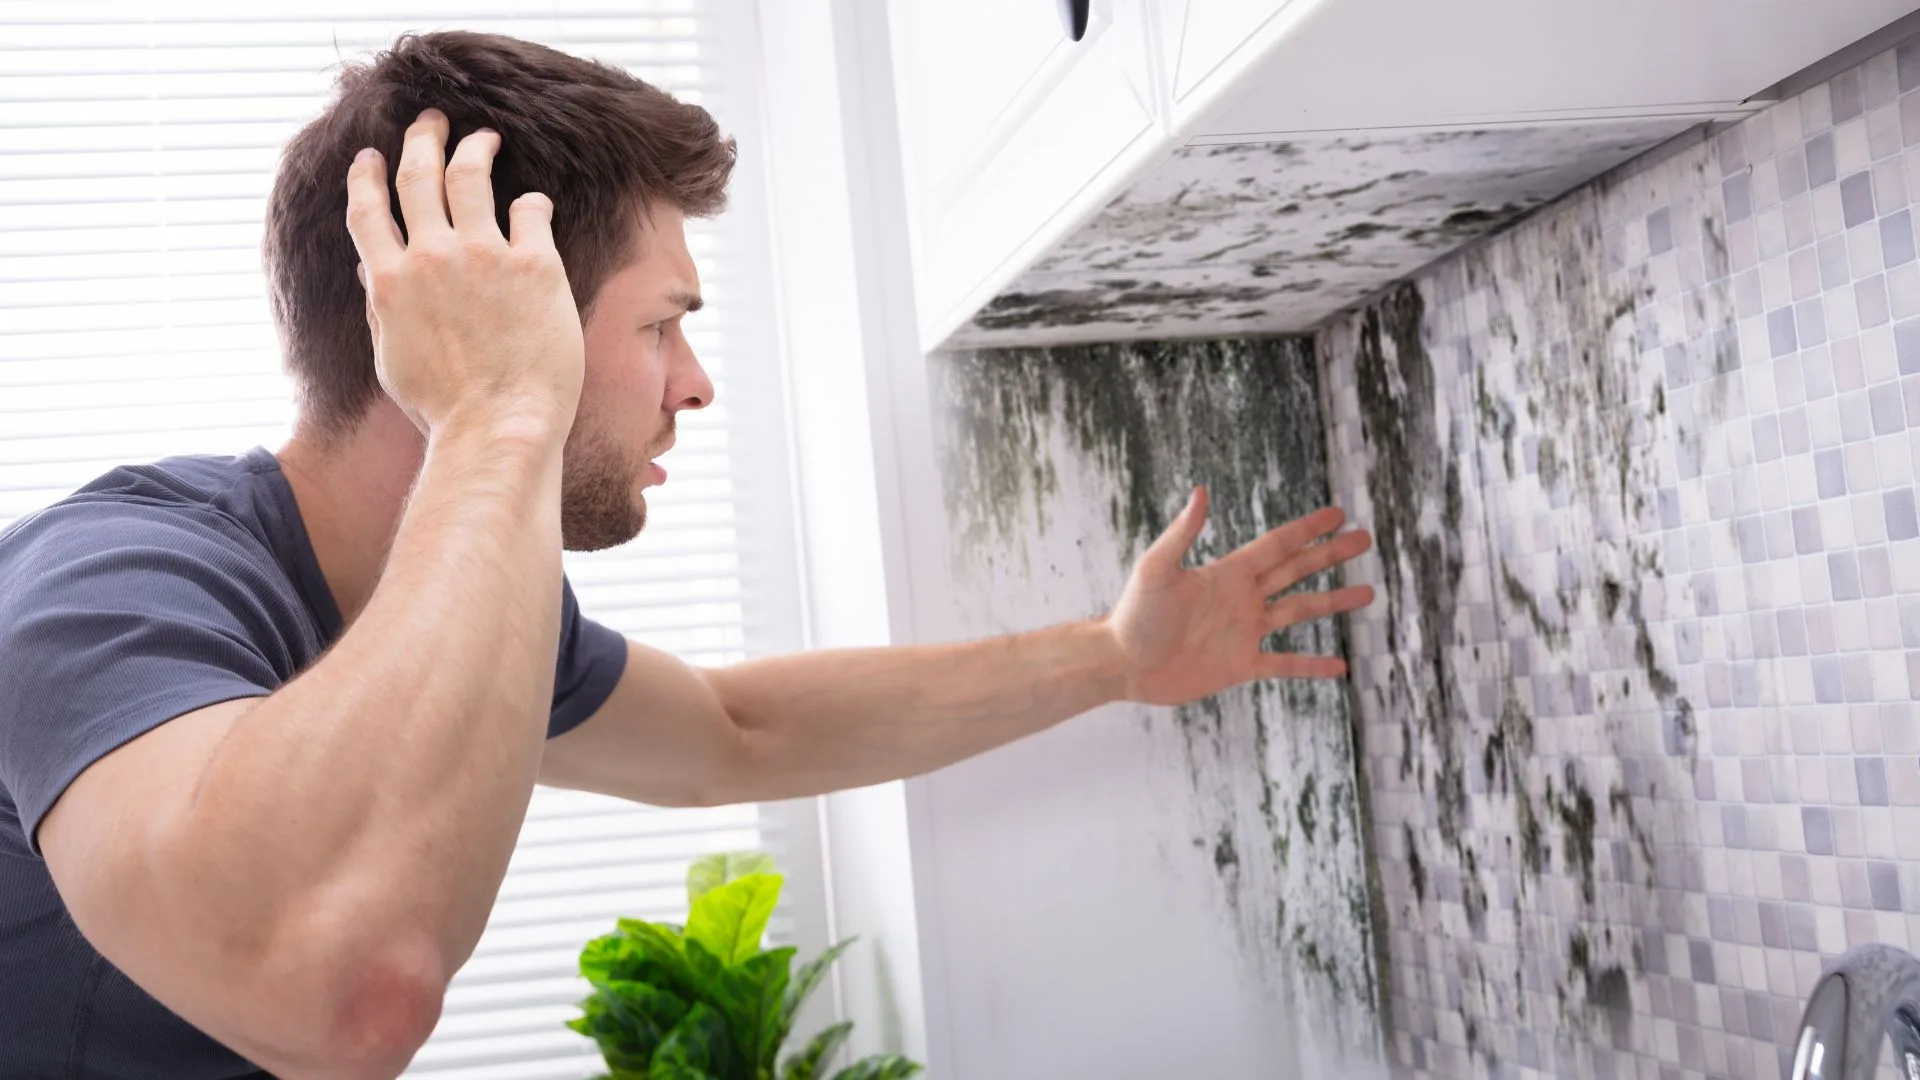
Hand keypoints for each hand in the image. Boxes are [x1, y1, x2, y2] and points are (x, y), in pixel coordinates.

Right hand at [344, 109, 584, 436]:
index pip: (367, 209)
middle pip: (418, 175)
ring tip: (484, 137)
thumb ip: (381, 309)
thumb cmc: (445, 408)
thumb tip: (369, 270)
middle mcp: (431, 256)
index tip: (372, 156)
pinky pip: (531, 210)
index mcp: (389, 281)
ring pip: (471, 175)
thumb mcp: (393, 360)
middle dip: (421, 139)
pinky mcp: (534, 263)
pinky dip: (531, 202)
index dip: (367, 176)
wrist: (498, 425)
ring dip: (474, 148)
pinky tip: (535, 204)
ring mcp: (483, 255)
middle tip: (431, 121)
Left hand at [1105, 489, 1375, 705]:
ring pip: (1298, 612)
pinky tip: (1339, 666)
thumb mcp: (1157, 569)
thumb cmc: (1135, 615)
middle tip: (1364, 541)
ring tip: (1367, 594)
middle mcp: (1241, 599)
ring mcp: (1243, 632)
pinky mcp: (1239, 666)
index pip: (1277, 545)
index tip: (1337, 514)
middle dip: (1329, 556)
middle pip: (1295, 571)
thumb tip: (1201, 491)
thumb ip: (1182, 533)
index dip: (1307, 529)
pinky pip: (1283, 664)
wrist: (1123, 664)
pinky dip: (1311, 665)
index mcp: (1227, 573)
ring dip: (1332, 603)